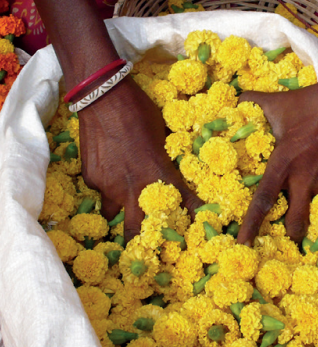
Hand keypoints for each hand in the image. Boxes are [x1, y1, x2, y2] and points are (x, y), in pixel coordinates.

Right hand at [79, 76, 202, 241]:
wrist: (104, 97)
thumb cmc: (140, 112)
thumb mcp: (163, 135)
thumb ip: (165, 160)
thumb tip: (170, 169)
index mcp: (160, 175)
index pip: (184, 205)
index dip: (192, 221)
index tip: (196, 234)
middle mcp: (134, 189)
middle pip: (137, 232)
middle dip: (142, 244)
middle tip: (146, 249)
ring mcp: (109, 186)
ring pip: (113, 212)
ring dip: (119, 210)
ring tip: (122, 199)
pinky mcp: (91, 179)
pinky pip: (100, 190)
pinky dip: (106, 185)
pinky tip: (108, 166)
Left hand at [237, 54, 317, 244]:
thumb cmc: (313, 102)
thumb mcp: (279, 103)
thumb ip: (253, 103)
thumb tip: (235, 99)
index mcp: (283, 162)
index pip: (263, 200)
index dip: (251, 224)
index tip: (242, 243)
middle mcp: (303, 178)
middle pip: (294, 219)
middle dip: (289, 230)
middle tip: (283, 232)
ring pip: (309, 202)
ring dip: (303, 202)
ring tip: (301, 187)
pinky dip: (315, 186)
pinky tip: (315, 168)